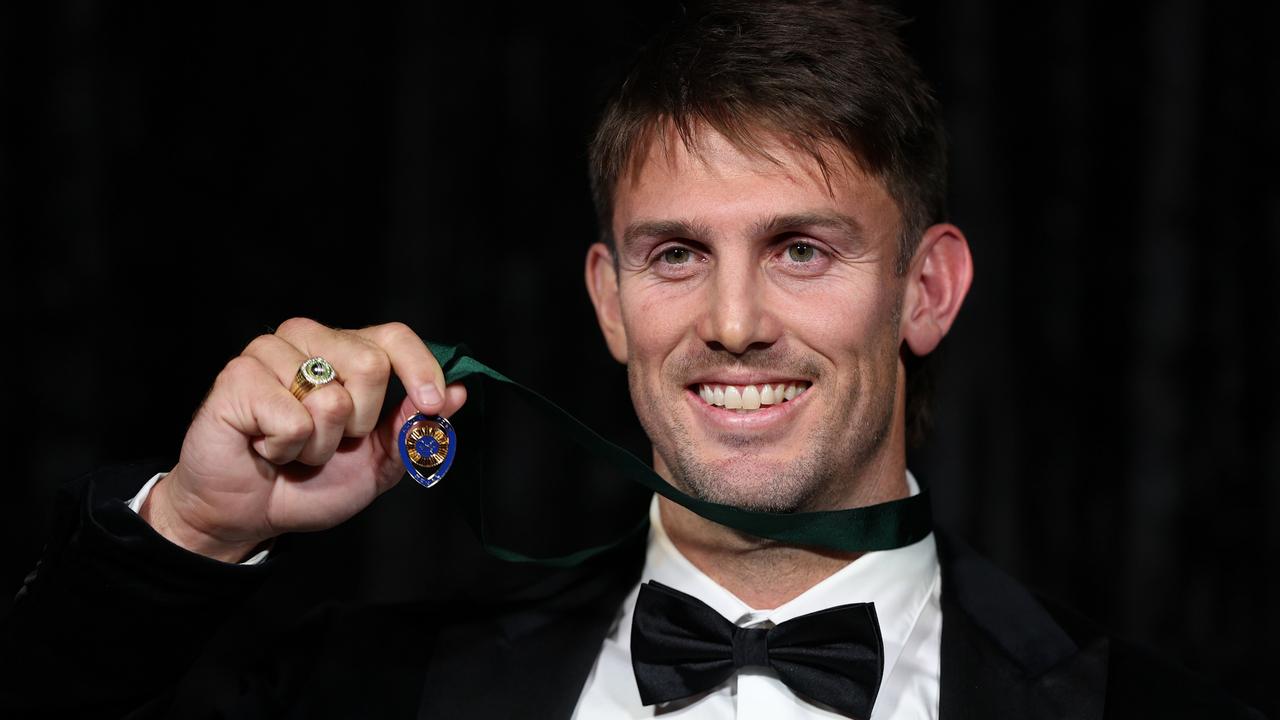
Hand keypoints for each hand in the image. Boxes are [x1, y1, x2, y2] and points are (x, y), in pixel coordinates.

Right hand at [142, 318, 466, 561]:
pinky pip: (290, 419)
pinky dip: (283, 448)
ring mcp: (270, 353)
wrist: (250, 512)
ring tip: (293, 446)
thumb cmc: (313, 482)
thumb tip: (459, 393)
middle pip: (371, 365)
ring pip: (330, 397)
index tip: (431, 406)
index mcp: (348, 351)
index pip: (394, 337)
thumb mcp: (380, 463)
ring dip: (318, 443)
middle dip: (360, 423)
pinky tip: (265, 446)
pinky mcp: (237, 376)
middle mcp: (310, 340)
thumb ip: (415, 428)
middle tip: (330, 441)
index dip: (420, 369)